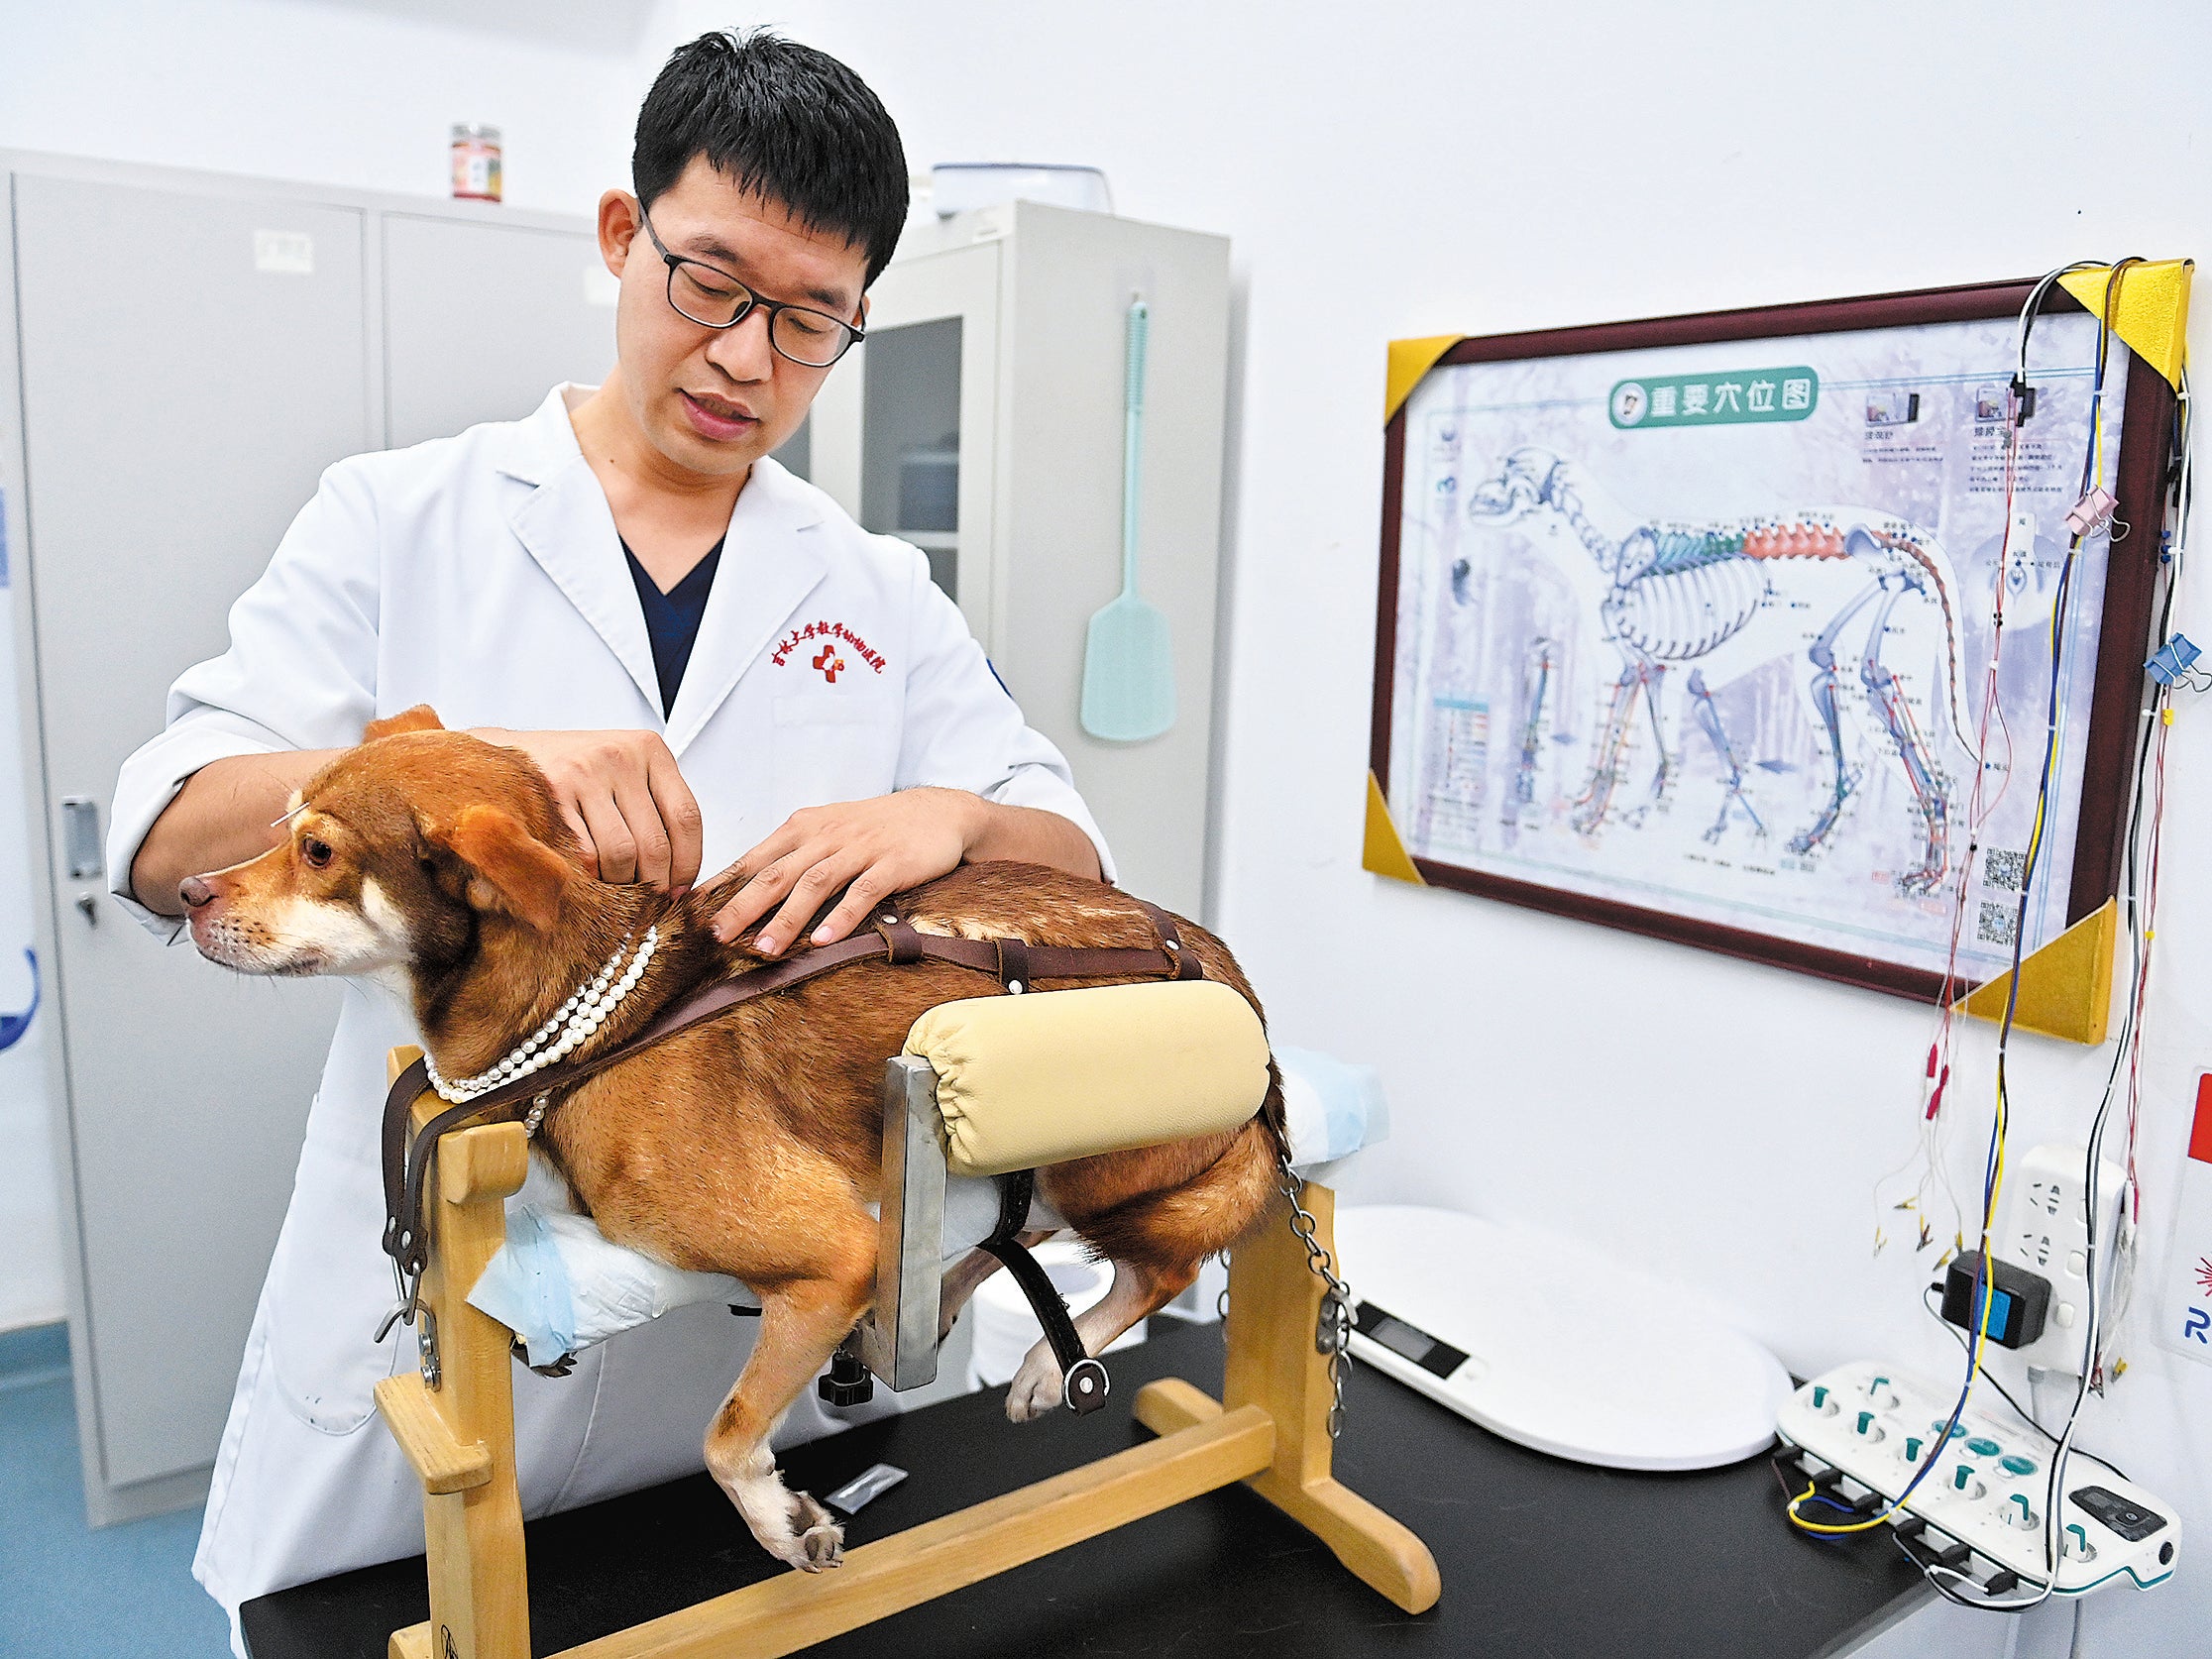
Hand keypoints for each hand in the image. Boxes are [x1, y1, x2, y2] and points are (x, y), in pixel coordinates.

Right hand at [470, 728, 702, 890]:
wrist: (508, 756)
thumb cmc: (574, 773)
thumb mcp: (624, 773)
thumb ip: (654, 809)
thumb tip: (679, 878)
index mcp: (649, 750)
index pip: (686, 818)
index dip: (688, 864)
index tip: (680, 889)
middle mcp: (620, 757)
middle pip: (654, 844)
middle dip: (653, 885)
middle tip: (646, 903)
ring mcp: (584, 773)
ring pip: (620, 855)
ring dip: (620, 885)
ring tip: (613, 890)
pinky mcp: (552, 794)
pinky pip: (584, 855)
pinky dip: (590, 878)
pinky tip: (588, 881)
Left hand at [708, 789, 983, 953]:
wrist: (938, 811)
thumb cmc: (875, 827)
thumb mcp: (826, 831)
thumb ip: (790, 856)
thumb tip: (744, 891)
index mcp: (803, 827)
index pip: (753, 859)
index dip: (723, 887)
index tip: (693, 913)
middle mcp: (825, 835)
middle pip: (776, 873)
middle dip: (743, 906)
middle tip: (716, 936)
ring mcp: (860, 848)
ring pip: (814, 884)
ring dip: (787, 919)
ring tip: (765, 949)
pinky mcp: (893, 863)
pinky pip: (862, 892)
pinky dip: (841, 917)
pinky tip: (824, 941)